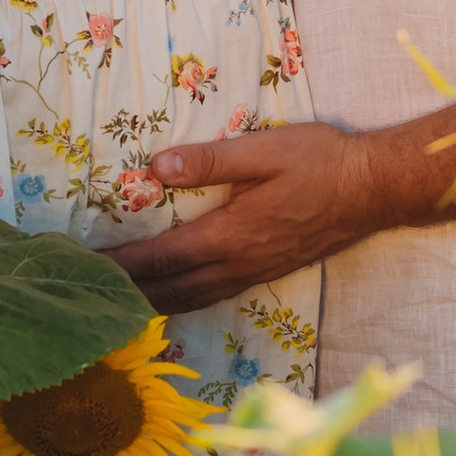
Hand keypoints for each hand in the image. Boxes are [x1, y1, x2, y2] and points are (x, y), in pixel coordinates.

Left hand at [103, 111, 455, 314]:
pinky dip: (180, 303)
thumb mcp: (265, 150)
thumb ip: (210, 161)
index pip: (159, 258)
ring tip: (113, 304)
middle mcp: (237, 264)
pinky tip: (168, 299)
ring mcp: (253, 273)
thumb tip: (157, 167)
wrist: (374, 190)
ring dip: (149, 304)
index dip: (117, 265)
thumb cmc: (321, 162)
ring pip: (188, 300)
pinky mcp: (265, 272)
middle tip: (82, 293)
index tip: (81, 267)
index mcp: (229, 235)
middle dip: (123, 293)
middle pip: (167, 290)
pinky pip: (211, 296)